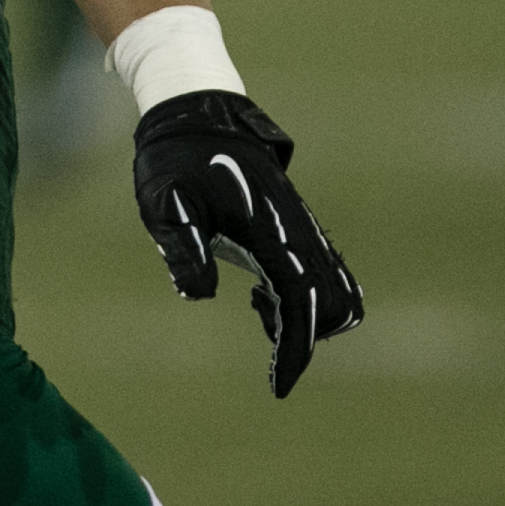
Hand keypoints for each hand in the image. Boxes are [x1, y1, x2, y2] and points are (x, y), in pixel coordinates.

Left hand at [132, 92, 362, 398]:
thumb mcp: (165, 206)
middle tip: (255, 317)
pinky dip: (306, 298)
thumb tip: (200, 296)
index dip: (294, 350)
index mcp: (270, 231)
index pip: (300, 302)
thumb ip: (183, 248)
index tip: (278, 389)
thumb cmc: (175, 164)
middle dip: (304, 336)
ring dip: (308, 316)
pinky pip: (326, 275)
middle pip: (334, 305)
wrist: (198, 117)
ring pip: (339, 292)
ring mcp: (304, 229)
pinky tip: (260, 290)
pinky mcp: (299, 228)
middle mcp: (298, 232)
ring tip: (255, 302)